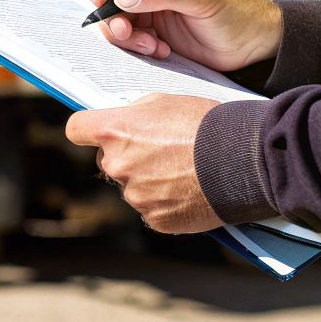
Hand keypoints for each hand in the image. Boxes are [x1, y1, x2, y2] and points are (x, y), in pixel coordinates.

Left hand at [65, 94, 221, 233]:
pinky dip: (167, 203)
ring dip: (150, 182)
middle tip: (162, 151)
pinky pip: (153, 210)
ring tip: (185, 170)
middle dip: (128, 157)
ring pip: (133, 187)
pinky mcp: (156, 219)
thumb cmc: (206, 124)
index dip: (87, 130)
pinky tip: (190, 190)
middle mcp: (118, 165)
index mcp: (115, 131)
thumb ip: (135, 114)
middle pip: (108, 161)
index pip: (77, 129)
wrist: (243, 159)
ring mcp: (136, 196)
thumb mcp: (165, 102)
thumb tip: (124, 124)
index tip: (96, 132)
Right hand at [87, 0, 282, 70]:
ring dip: (125, 35)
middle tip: (124, 31)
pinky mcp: (152, 31)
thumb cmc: (240, 12)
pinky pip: (127, 37)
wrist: (254, 45)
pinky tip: (160, 51)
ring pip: (115, 17)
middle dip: (112, 13)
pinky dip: (136, 47)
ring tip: (151, 46)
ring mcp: (150, 7)